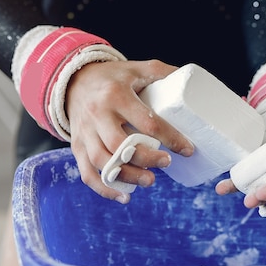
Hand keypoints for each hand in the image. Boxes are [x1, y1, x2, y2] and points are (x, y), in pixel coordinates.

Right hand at [66, 60, 193, 202]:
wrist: (73, 81)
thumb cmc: (112, 77)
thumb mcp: (135, 68)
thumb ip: (161, 73)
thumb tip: (191, 84)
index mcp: (116, 95)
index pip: (146, 121)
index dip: (170, 137)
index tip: (187, 149)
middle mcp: (97, 115)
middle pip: (120, 144)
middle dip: (146, 158)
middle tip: (167, 163)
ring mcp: (85, 133)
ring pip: (103, 161)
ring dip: (127, 176)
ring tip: (150, 180)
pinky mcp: (77, 147)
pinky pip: (87, 173)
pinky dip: (104, 189)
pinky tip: (124, 197)